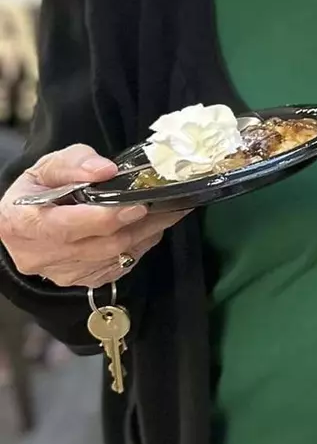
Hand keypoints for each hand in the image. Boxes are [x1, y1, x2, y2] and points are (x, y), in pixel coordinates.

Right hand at [0, 144, 188, 288]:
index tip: (137, 205)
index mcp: (21, 223)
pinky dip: (139, 247)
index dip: (104, 218)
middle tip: (167, 203)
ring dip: (146, 235)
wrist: (31, 218)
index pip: (66, 227)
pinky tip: (148, 228)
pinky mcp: (81, 280)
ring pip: (114, 257)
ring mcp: (60, 273)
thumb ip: (76, 163)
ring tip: (166, 211)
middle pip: (99, 245)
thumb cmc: (42, 189)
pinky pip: (119, 267)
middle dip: (138, 224)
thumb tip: (106, 171)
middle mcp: (37, 255)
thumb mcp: (51, 165)